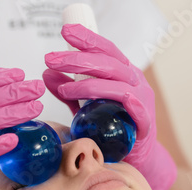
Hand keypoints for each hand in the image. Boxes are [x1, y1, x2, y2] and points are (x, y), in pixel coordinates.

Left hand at [43, 23, 175, 189]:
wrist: (136, 157)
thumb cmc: (111, 128)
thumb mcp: (84, 106)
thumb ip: (68, 89)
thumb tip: (46, 72)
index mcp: (122, 72)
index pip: (105, 49)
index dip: (87, 38)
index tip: (65, 31)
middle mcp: (134, 80)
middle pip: (107, 62)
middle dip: (77, 59)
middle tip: (51, 59)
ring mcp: (142, 98)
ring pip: (116, 81)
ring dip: (87, 83)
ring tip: (63, 89)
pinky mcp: (144, 120)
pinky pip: (130, 104)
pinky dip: (113, 99)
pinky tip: (93, 102)